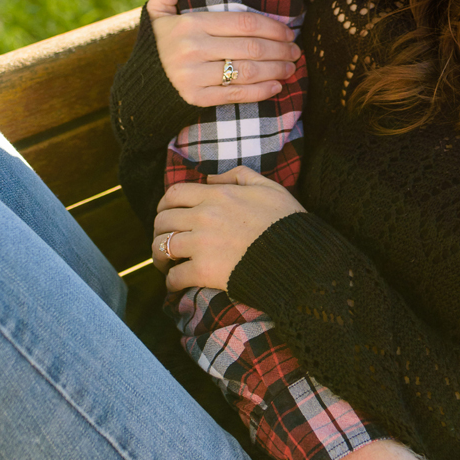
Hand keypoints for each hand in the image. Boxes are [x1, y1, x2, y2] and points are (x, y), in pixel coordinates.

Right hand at [148, 0, 300, 105]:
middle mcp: (192, 50)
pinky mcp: (196, 98)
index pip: (244, 23)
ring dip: (276, 70)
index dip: (273, 28)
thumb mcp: (158, 9)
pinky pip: (236, 94)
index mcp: (190, 24)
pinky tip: (277, 86)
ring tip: (291, 67)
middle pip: (251, 48)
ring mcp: (193, 76)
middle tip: (296, 51)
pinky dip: (261, 92)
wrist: (141, 83)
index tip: (289, 31)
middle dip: (281, 50)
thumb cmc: (160, 42)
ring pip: (248, 72)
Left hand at [154, 165, 303, 290]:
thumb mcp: (269, 188)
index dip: (165, 204)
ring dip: (160, 257)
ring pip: (162, 247)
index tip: (168, 214)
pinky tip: (178, 283)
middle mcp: (204, 217)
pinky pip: (174, 277)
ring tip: (168, 263)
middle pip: (162, 220)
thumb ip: (239, 175)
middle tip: (167, 240)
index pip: (174, 194)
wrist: (299, 257)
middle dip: (160, 231)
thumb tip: (211, 179)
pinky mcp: (204, 271)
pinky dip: (172, 282)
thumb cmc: (287, 222)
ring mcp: (202, 244)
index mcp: (218, 195)